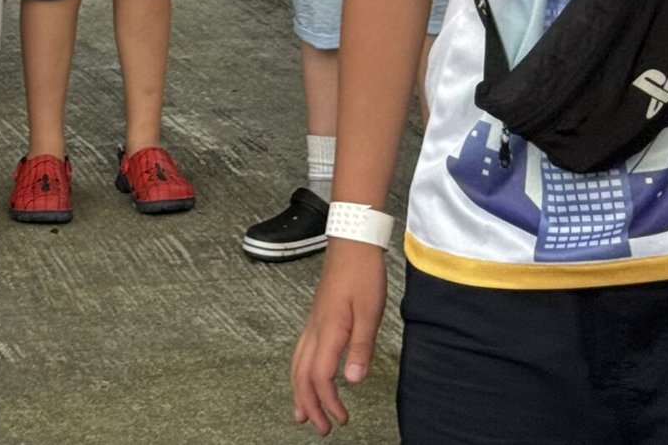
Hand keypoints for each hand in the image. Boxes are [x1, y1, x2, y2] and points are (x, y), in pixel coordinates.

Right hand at [291, 241, 387, 434]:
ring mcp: (313, 321)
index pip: (321, 377)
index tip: (341, 419)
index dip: (329, 402)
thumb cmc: (362, 271)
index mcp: (329, 329)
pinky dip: (300, 370)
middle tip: (320, 428)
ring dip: (299, 390)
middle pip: (302, 374)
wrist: (352, 240)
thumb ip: (361, 346)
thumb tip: (354, 380)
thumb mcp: (370, 310)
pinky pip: (301, 350)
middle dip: (310, 404)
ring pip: (297, 363)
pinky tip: (306, 374)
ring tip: (303, 412)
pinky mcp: (317, 316)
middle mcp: (315, 328)